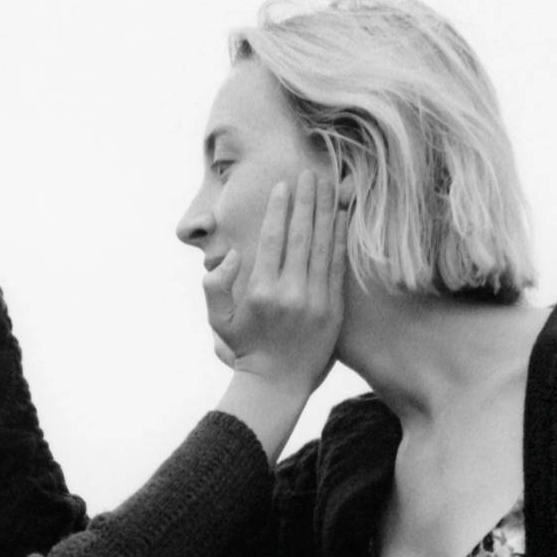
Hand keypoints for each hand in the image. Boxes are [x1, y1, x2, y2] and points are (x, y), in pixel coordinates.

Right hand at [203, 170, 347, 394]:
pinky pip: (337, 266)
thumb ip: (214, 286)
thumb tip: (232, 256)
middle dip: (306, 200)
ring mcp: (315, 302)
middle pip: (301, 235)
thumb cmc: (246, 348)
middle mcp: (290, 294)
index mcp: (260, 292)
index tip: (284, 185)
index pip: (273, 239)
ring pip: (323, 246)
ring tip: (328, 185)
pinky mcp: (333, 310)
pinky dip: (340, 239)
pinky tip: (341, 217)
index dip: (280, 208)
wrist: (277, 384)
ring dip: (325, 212)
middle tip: (310, 173)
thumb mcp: (218, 321)